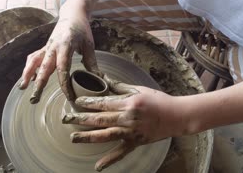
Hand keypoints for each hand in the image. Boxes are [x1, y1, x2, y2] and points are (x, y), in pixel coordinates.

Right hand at [19, 8, 99, 102]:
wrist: (72, 15)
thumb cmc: (82, 29)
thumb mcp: (89, 44)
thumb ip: (91, 62)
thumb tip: (98, 79)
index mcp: (66, 45)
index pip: (63, 68)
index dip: (64, 83)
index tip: (69, 96)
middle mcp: (53, 46)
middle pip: (44, 67)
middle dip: (39, 83)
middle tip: (35, 97)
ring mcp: (47, 46)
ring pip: (34, 61)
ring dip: (27, 74)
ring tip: (22, 87)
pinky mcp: (44, 47)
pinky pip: (34, 57)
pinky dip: (29, 67)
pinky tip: (28, 78)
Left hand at [62, 84, 185, 171]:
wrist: (177, 116)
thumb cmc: (158, 100)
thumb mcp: (139, 89)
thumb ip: (120, 87)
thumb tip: (104, 78)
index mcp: (128, 103)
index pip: (104, 103)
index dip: (88, 103)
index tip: (76, 102)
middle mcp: (128, 118)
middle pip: (100, 119)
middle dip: (81, 119)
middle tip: (66, 119)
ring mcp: (131, 132)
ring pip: (106, 135)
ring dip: (88, 137)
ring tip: (73, 138)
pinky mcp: (135, 143)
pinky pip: (121, 152)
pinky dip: (109, 160)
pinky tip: (98, 166)